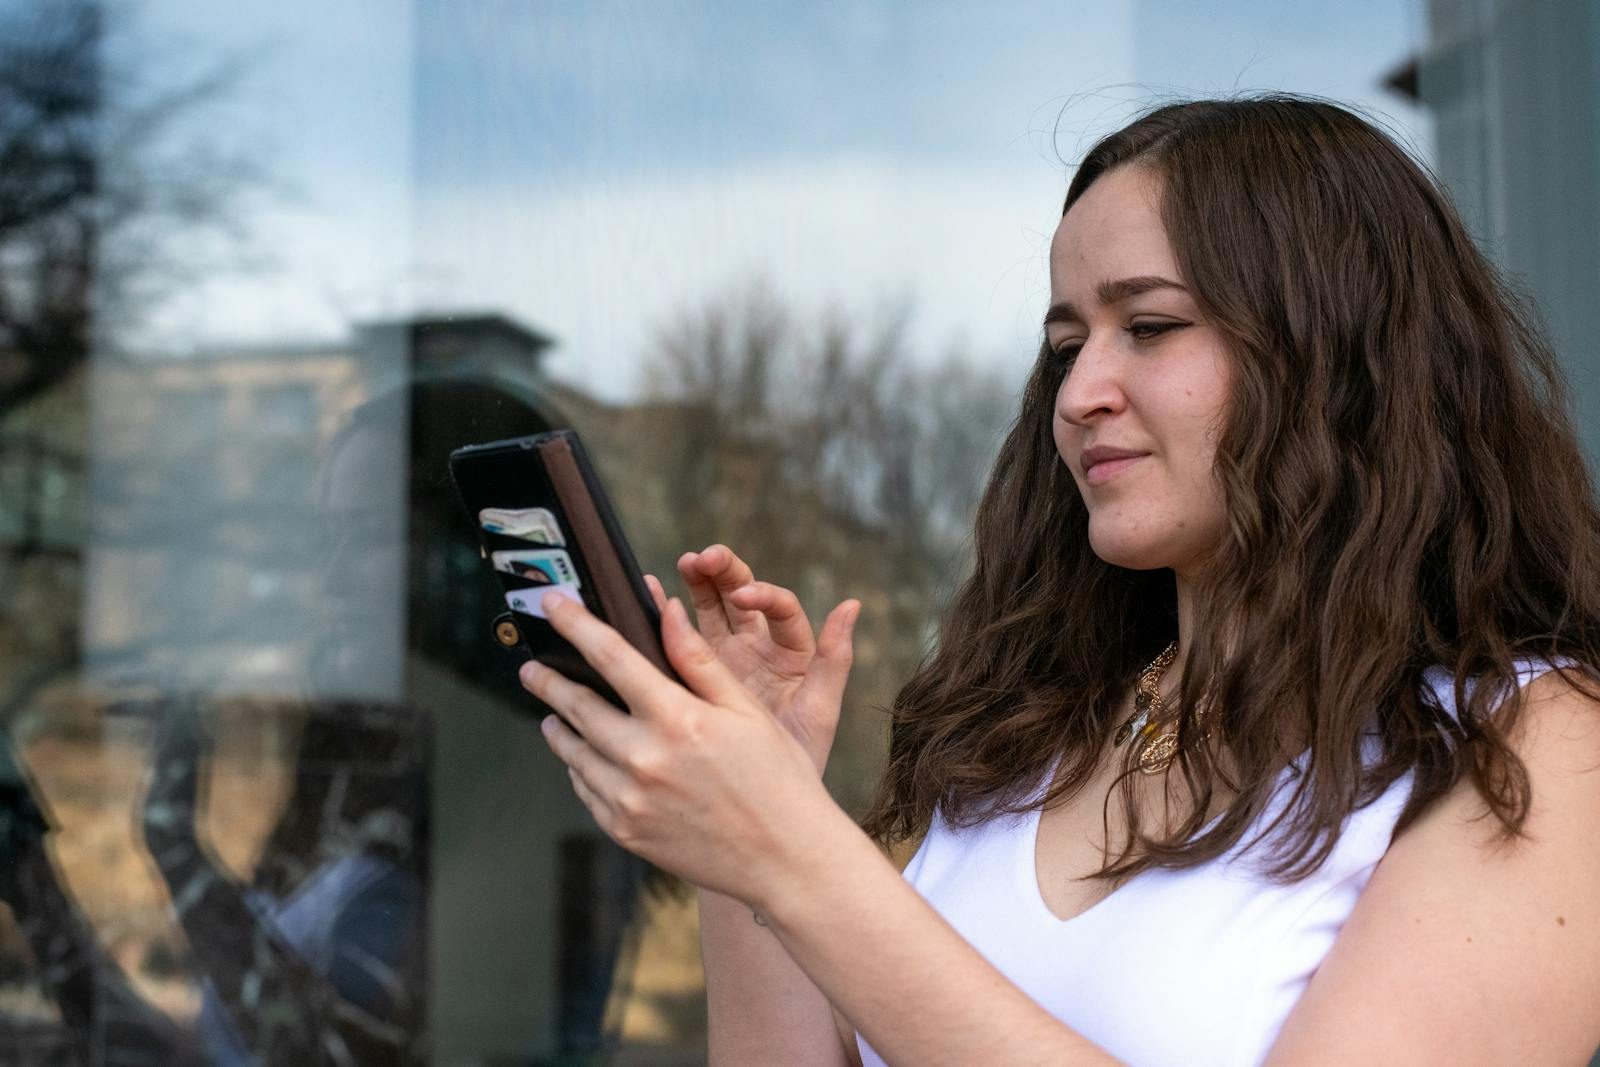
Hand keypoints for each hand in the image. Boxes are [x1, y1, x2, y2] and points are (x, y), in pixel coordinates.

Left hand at [522, 591, 851, 906]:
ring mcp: (629, 800)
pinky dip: (580, 767)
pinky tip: (586, 758)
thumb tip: (666, 610)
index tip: (552, 604)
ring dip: (559, 726)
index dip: (576, 624)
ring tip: (553, 713)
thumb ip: (699, 660)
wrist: (785, 860)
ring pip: (574, 752)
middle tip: (532, 667)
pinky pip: (587, 790)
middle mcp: (644, 759)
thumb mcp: (747, 710)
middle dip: (548, 681)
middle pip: (576, 706)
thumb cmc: (776, 777)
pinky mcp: (625, 831)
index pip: (611, 657)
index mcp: (677, 718)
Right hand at [645, 545, 857, 775]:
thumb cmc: (798, 760)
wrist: (761, 808)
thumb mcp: (819, 712)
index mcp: (792, 652)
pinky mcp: (694, 673)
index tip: (743, 598)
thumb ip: (835, 659)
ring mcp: (724, 658)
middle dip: (722, 573)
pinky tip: (644, 595)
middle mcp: (758, 648)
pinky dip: (663, 613)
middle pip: (741, 595)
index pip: (780, 609)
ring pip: (709, 607)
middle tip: (700, 561)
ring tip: (679, 565)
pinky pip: (679, 635)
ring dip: (695, 582)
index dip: (763, 596)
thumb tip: (852, 603)